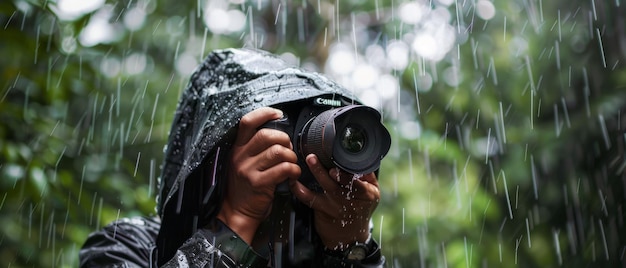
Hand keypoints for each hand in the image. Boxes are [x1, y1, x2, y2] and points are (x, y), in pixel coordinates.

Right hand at [217, 107, 300, 243]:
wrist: (236, 212)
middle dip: (284, 139)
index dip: (264, 113)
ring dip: (291, 156)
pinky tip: (292, 174)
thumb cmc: (244, 187)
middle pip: (267, 135)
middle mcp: (240, 157)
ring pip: (278, 151)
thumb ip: (254, 148)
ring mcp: (248, 170)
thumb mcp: (242, 163)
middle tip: (288, 149)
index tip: (278, 114)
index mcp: (237, 149)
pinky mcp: (259, 183)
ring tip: (291, 162)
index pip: (247, 122)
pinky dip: (294, 170)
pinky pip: (284, 169)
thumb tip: (278, 135)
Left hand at [290, 154, 379, 249]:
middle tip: (313, 158)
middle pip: (336, 184)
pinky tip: (293, 180)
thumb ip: (369, 175)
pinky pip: (309, 199)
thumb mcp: (373, 192)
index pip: (356, 184)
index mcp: (365, 194)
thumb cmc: (361, 208)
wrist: (350, 235)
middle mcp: (348, 200)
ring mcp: (334, 205)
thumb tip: (362, 160)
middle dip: (323, 171)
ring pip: (322, 188)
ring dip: (314, 173)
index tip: (335, 169)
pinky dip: (299, 190)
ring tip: (308, 161)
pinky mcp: (321, 209)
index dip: (344, 177)